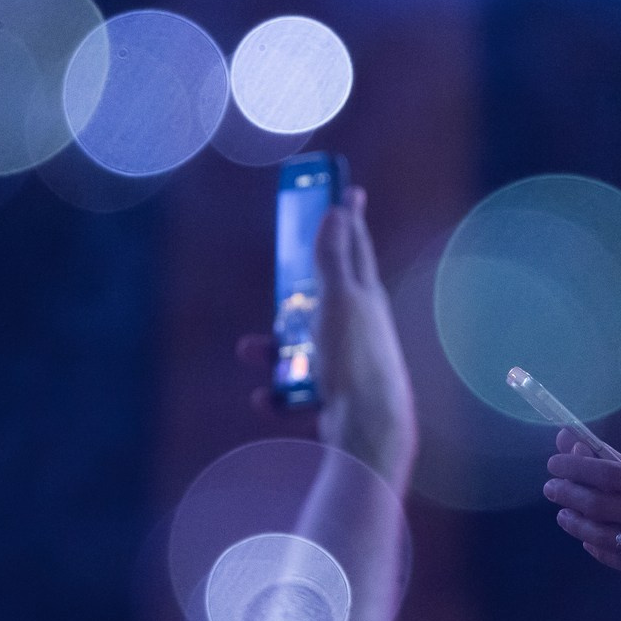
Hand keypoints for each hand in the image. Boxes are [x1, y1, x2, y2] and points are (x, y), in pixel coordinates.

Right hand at [239, 186, 414, 486]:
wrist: (370, 429)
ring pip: (306, 346)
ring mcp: (351, 363)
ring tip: (249, 350)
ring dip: (275, 348)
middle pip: (326, 297)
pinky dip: (280, 393)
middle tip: (283, 276)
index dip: (350, 218)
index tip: (350, 191)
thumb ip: (334, 259)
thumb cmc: (355, 359)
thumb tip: (339, 210)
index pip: (357, 247)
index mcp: (366, 298)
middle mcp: (363, 328)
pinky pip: (301, 390)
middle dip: (297, 290)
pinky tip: (263, 398)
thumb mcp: (338, 301)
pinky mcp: (339, 398)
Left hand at [543, 435, 620, 608]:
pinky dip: (597, 547)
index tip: (559, 460)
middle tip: (551, 484)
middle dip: (566, 490)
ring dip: (574, 521)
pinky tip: (588, 539)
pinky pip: (617, 560)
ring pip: (600, 534)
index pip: (609, 473)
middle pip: (596, 502)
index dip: (577, 465)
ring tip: (562, 512)